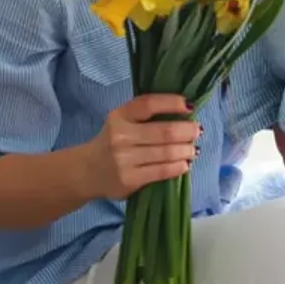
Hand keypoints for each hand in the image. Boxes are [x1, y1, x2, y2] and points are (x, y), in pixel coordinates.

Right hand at [83, 94, 199, 200]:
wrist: (86, 171)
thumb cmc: (113, 141)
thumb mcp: (122, 120)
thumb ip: (145, 114)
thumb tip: (185, 110)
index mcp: (119, 116)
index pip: (149, 104)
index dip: (172, 103)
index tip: (190, 106)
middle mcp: (120, 137)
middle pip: (165, 131)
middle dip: (188, 130)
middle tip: (197, 130)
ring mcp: (124, 160)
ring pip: (166, 153)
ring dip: (187, 150)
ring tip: (193, 149)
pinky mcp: (129, 180)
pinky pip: (162, 171)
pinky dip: (179, 166)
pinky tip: (185, 164)